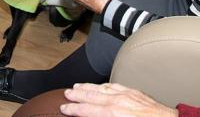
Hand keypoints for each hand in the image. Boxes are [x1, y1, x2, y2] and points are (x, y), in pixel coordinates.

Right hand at [60, 83, 178, 116]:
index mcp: (114, 114)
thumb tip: (94, 115)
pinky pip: (116, 86)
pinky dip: (104, 85)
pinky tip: (100, 85)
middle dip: (78, 95)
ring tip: (78, 86)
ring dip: (89, 87)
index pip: (89, 110)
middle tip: (66, 93)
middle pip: (93, 96)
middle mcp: (119, 102)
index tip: (64, 107)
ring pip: (103, 88)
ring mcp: (128, 95)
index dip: (75, 109)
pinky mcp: (136, 93)